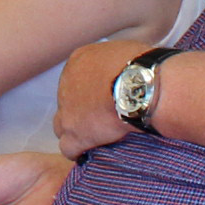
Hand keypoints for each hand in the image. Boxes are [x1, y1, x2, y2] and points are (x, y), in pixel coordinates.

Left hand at [53, 37, 145, 154]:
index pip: (76, 78)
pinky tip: (89, 154)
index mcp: (79, 60)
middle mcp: (66, 84)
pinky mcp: (74, 135)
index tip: (102, 97)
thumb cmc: (142, 67)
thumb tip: (127, 63)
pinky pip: (68, 148)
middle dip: (81, 110)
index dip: (89, 90)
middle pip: (68, 101)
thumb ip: (117, 59)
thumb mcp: (127, 50)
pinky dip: (78, 152)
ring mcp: (67, 111)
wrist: (141, 88)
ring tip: (94, 138)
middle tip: (101, 117)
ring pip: (62, 125)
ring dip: (76, 131)